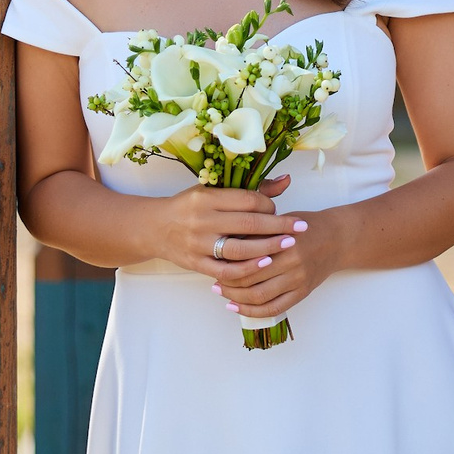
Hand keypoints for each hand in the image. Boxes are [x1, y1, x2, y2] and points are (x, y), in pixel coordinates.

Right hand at [150, 177, 298, 280]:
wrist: (153, 228)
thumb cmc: (188, 206)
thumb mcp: (212, 190)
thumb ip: (250, 189)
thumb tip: (287, 182)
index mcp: (206, 197)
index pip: (247, 200)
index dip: (269, 205)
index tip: (279, 209)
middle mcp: (202, 220)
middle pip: (248, 223)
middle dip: (279, 226)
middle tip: (300, 228)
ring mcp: (198, 244)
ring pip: (239, 249)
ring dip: (268, 248)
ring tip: (288, 245)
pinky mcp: (196, 264)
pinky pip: (226, 271)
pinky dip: (247, 270)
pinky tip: (264, 265)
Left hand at [211, 204, 346, 323]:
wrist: (337, 239)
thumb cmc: (305, 227)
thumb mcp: (280, 221)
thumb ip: (257, 233)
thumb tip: (225, 244)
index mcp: (284, 240)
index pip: (248, 256)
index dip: (228, 262)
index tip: (214, 262)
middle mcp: (292, 262)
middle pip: (250, 278)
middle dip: (228, 282)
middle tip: (215, 282)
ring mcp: (298, 279)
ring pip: (259, 296)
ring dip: (236, 298)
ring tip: (223, 294)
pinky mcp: (302, 293)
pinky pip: (274, 308)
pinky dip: (253, 311)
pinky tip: (238, 307)